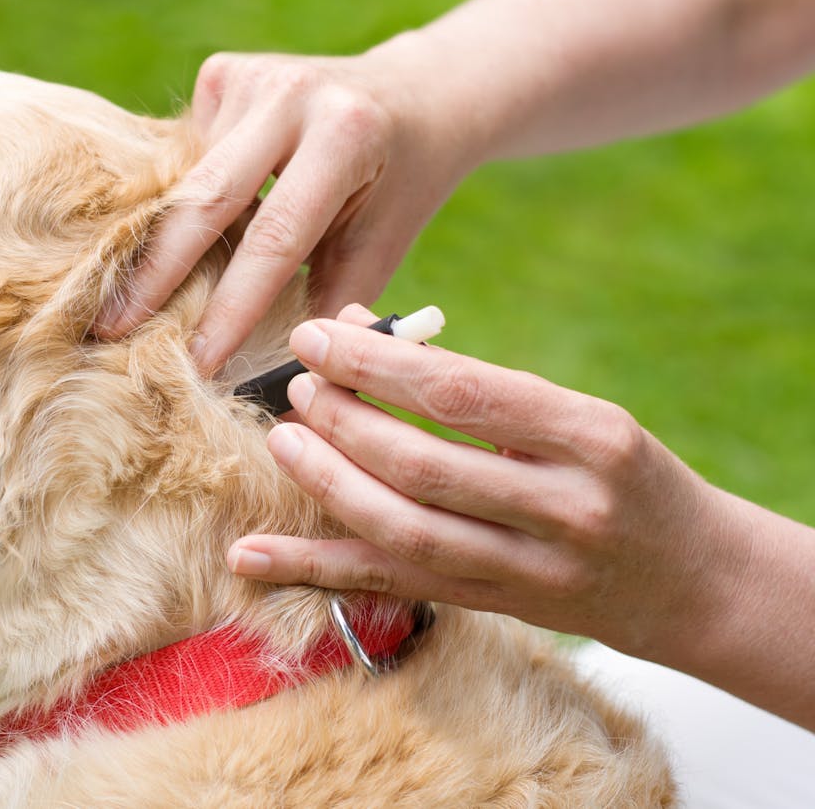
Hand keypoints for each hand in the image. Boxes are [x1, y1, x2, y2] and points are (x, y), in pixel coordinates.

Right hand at [93, 39, 478, 373]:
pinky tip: (172, 238)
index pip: (275, 236)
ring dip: (161, 242)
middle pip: (205, 197)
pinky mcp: (224, 73)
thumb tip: (279, 387)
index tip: (197, 362)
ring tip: (122, 302)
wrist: (413, 96)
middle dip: (156, 274)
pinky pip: (186, 156)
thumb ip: (330, 306)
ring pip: (187, 179)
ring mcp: (251, 76)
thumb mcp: (382, 246)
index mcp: (345, 135)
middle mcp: (291, 94)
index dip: (232, 306)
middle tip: (110, 332)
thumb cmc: (398, 187)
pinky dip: (180, 203)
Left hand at [227, 304, 752, 666]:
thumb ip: (475, 384)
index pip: (465, 394)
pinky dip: (315, 569)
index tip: (318, 336)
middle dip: (346, 423)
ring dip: (329, 485)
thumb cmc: (619, 474)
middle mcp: (565, 508)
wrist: (689, 578)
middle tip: (298, 388)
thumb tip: (362, 331)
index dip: (378, 365)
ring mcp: (531, 570)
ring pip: (406, 531)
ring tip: (283, 442)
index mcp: (590, 437)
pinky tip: (251, 555)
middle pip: (426, 466)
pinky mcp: (496, 608)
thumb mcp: (574, 416)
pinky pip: (393, 586)